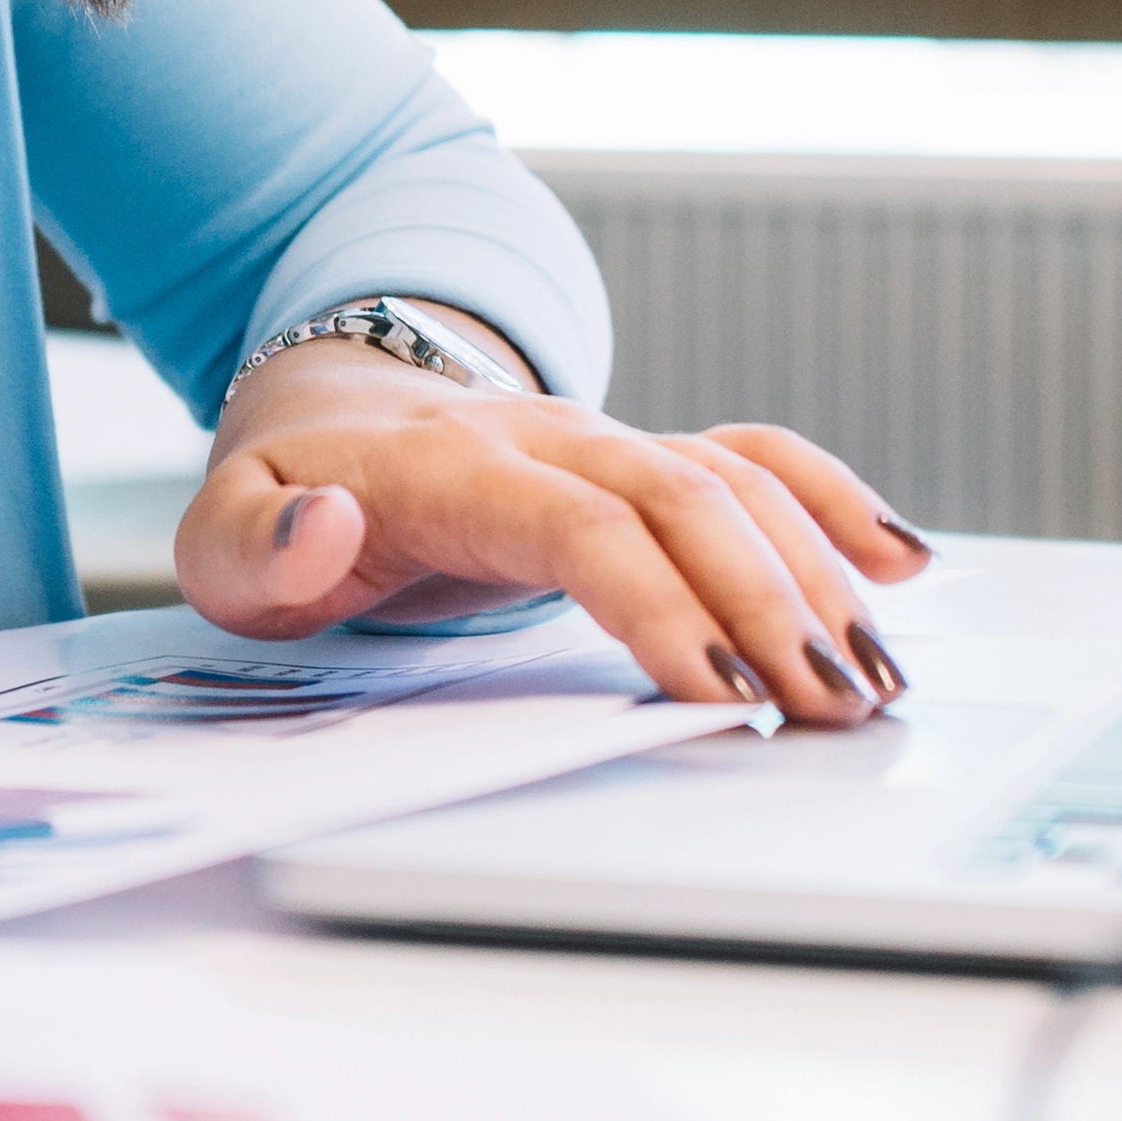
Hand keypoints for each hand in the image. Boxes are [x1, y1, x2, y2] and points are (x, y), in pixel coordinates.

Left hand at [174, 333, 933, 724]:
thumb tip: (328, 532)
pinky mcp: (646, 458)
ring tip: (874, 679)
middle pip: (683, 500)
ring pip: (733, 483)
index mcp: (453, 465)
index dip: (657, 601)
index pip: (580, 524)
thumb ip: (259, 547)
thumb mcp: (221, 535)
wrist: (328, 412)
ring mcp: (608, 440)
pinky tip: (900, 565)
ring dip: (815, 575)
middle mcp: (550, 438)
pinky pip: (753, 456)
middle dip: (768, 604)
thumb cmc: (286, 499)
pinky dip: (830, 499)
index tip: (718, 693)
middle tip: (833, 708)